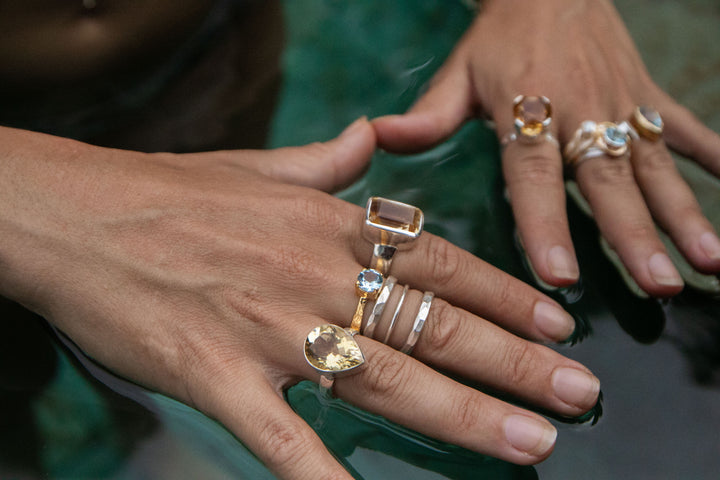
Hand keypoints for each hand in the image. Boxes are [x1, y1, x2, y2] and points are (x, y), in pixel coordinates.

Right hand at [0, 119, 597, 478]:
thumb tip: (371, 139)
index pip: (441, 261)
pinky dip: (324, 478)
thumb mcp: (262, 165)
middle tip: (574, 392)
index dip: (505, 293)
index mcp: (330, 224)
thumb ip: (327, 161)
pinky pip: (283, 437)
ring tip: (529, 441)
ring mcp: (271, 328)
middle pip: (434, 324)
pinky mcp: (219, 376)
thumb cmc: (171, 191)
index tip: (555, 322)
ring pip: (386, 378)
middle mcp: (315, 274)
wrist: (81, 215)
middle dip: (515, 362)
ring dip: (464, 414)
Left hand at [372, 0, 719, 296]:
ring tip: (707, 260)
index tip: (562, 276)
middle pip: (607, 181)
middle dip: (634, 235)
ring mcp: (620, 105)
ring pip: (653, 165)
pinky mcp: (647, 95)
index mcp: (527, 110)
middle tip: (658, 285)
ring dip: (683, 212)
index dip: (547, 225)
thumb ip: (429, 114)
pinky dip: (713, 155)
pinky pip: (684, 127)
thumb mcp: (459, 73)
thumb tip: (382, 136)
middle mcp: (579, 111)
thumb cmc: (499, 40)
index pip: (534, 176)